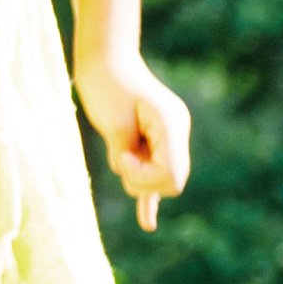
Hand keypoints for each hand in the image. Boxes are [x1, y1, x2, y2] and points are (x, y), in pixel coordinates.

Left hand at [75, 47, 191, 230]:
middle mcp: (176, 132)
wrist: (105, 60)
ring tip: (119, 148)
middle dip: (142, 181)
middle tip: (121, 155)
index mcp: (172, 125)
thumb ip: (126, 152)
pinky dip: (149, 198)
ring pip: (157, 180)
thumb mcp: (113, 121)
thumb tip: (132, 178)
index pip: (172, 174)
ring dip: (134, 176)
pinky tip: (146, 223)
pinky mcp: (152, 142)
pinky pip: (154, 176)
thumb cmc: (106, 84)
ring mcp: (167, 137)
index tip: (123, 157)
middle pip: (170, 182)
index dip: (144, 176)